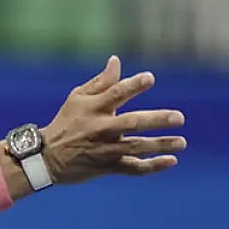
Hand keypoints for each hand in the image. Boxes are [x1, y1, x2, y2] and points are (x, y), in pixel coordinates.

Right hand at [41, 55, 186, 183]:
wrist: (46, 158)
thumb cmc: (66, 122)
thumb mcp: (78, 98)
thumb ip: (102, 81)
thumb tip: (117, 60)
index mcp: (94, 108)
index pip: (116, 94)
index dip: (133, 85)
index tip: (150, 78)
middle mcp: (100, 128)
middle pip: (132, 123)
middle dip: (156, 120)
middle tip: (179, 118)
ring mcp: (104, 149)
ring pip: (136, 147)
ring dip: (160, 145)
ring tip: (182, 143)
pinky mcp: (106, 166)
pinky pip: (132, 168)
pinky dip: (152, 166)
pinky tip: (171, 161)